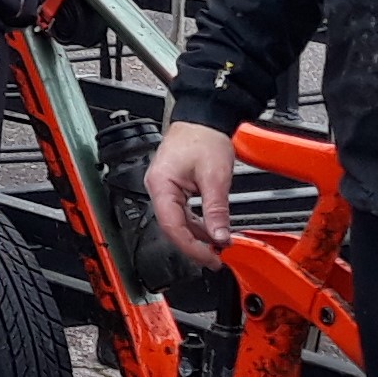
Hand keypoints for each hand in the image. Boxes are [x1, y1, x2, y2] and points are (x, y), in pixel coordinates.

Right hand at [144, 120, 236, 261]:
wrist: (203, 118)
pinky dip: (197, 224)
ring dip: (197, 236)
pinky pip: (182, 213)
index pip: (172, 227)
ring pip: (178, 222)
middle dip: (195, 245)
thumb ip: (216, 210)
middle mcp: (157, 189)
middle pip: (173, 228)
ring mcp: (163, 189)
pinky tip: (211, 231)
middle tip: (215, 258)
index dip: (191, 247)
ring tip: (217, 246)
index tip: (209, 258)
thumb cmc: (203, 137)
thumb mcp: (215, 177)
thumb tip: (220, 237)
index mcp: (161, 186)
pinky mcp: (173, 188)